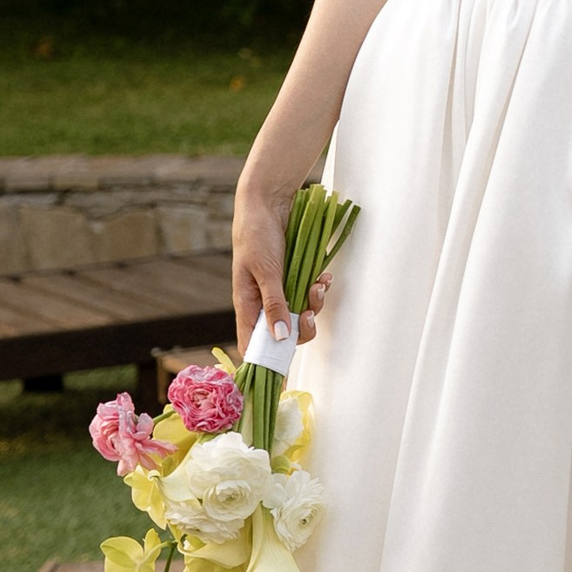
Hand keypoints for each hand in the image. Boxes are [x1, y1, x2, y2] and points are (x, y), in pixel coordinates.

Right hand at [232, 179, 331, 350]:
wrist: (268, 202)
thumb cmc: (257, 234)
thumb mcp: (265, 271)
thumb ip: (274, 304)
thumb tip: (279, 338)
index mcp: (247, 305)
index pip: (252, 344)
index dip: (266, 359)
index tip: (283, 369)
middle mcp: (263, 302)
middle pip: (284, 333)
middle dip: (301, 328)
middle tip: (308, 315)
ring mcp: (280, 290)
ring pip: (301, 313)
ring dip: (314, 303)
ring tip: (319, 284)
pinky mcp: (294, 277)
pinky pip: (309, 292)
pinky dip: (319, 288)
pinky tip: (324, 276)